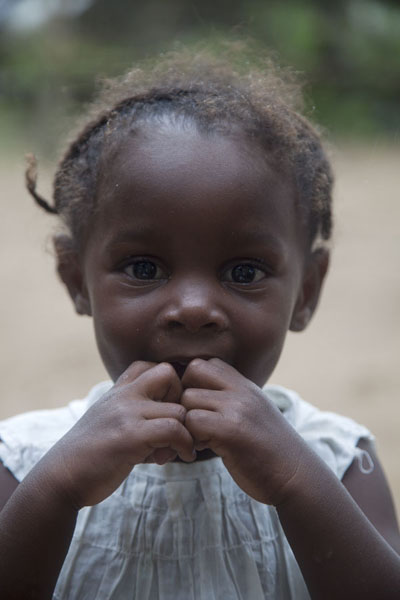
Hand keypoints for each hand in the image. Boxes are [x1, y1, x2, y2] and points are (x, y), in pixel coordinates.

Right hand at [38, 362, 194, 508]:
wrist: (61, 477)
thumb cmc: (90, 456)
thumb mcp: (111, 424)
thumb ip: (138, 417)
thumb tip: (175, 431)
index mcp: (117, 391)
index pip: (149, 365)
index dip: (169, 384)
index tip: (169, 411)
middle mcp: (122, 396)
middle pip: (167, 372)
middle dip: (182, 397)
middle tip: (179, 424)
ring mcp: (126, 413)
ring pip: (178, 409)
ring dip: (187, 433)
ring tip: (177, 451)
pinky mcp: (131, 436)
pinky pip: (173, 430)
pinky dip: (185, 445)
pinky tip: (182, 458)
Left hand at [182, 358, 307, 504]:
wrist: (296, 476)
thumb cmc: (269, 450)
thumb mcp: (254, 412)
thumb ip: (232, 398)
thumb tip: (200, 391)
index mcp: (246, 385)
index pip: (206, 363)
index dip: (193, 382)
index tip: (199, 407)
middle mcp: (242, 391)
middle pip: (193, 371)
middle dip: (184, 395)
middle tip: (193, 420)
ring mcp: (237, 409)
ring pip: (188, 398)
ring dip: (187, 421)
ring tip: (200, 438)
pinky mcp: (231, 431)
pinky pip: (193, 421)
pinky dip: (191, 438)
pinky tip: (202, 449)